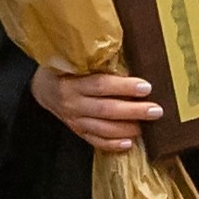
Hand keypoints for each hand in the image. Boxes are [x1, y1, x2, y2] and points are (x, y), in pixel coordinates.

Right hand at [35, 64, 160, 154]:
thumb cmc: (64, 69)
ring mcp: (74, 120)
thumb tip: (130, 54)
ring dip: (127, 129)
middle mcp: (73, 104)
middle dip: (134, 111)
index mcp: (73, 83)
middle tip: (156, 110)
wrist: (42, 88)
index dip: (124, 87)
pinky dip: (112, 144)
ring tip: (147, 127)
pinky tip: (128, 143)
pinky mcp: (77, 131)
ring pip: (103, 128)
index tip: (146, 87)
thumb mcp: (74, 60)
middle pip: (106, 109)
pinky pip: (95, 141)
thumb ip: (96, 61)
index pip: (101, 85)